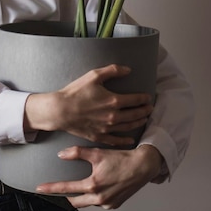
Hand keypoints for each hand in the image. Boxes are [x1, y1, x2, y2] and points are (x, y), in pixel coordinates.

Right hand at [24, 64, 153, 146]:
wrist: (60, 110)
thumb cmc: (76, 92)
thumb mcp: (94, 75)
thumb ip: (112, 70)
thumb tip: (128, 69)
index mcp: (114, 101)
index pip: (136, 100)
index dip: (144, 99)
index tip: (148, 97)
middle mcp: (114, 116)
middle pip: (135, 114)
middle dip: (145, 111)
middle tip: (150, 108)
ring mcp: (107, 128)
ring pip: (128, 127)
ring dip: (138, 122)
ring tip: (144, 119)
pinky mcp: (99, 136)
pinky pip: (115, 140)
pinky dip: (125, 140)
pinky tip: (130, 140)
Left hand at [35, 144, 163, 208]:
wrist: (143, 166)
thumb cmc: (121, 158)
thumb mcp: (98, 153)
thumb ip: (78, 153)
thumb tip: (61, 154)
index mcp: (93, 185)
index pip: (66, 189)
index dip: (51, 189)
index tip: (39, 189)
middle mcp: (99, 198)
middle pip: (74, 201)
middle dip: (64, 197)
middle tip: (55, 192)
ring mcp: (107, 203)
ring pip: (87, 202)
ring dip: (80, 197)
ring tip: (75, 188)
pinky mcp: (114, 205)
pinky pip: (98, 203)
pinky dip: (93, 197)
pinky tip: (94, 189)